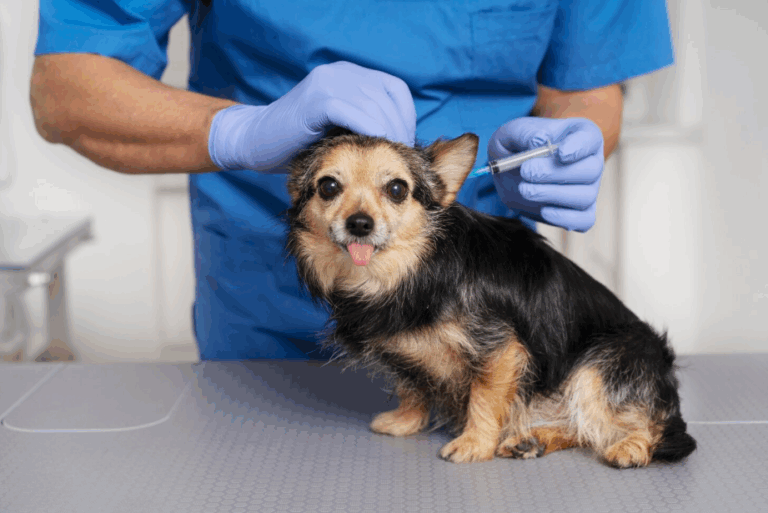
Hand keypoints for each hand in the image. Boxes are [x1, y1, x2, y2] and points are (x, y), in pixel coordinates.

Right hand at [208, 61, 415, 171]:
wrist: (255, 140)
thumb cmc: (297, 141)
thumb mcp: (338, 126)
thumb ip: (363, 122)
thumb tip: (401, 140)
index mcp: (349, 75)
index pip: (394, 89)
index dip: (406, 116)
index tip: (406, 142)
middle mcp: (340, 72)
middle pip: (386, 97)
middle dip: (399, 128)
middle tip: (402, 154)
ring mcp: (326, 82)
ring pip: (373, 104)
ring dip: (387, 131)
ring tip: (390, 155)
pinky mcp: (316, 99)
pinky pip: (352, 112)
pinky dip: (368, 129)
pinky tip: (373, 147)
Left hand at [488, 117, 603, 231]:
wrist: (511, 171)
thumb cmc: (517, 145)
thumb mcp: (513, 131)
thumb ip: (525, 132)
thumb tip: (539, 142)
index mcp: (580, 135)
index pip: (590, 138)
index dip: (579, 147)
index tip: (561, 153)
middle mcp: (591, 161)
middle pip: (590, 170)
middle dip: (556, 173)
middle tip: (527, 172)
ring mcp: (587, 188)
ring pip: (585, 196)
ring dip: (553, 195)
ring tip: (525, 190)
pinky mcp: (578, 211)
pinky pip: (584, 220)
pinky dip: (565, 218)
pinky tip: (544, 211)